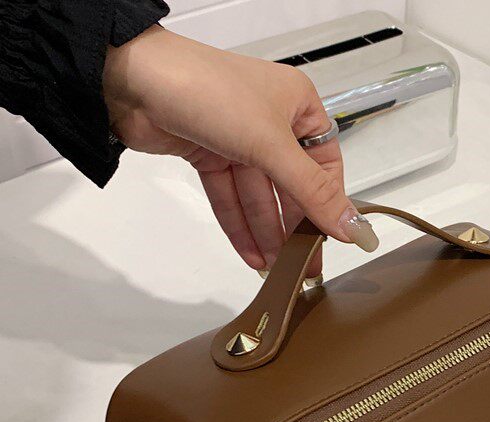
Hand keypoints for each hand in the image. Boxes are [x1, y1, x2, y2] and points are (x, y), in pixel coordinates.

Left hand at [102, 25, 377, 274]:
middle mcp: (271, 122)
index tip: (335, 240)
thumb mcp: (273, 145)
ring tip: (276, 271)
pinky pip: (231, 198)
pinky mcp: (209, 154)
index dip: (328, 205)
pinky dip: (239, 226)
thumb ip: (313, 193)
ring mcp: (238, 139)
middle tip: (305, 267)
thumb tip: (355, 228)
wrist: (133, 80)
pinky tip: (252, 255)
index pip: (324, 166)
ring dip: (266, 233)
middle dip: (293, 228)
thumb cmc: (209, 90)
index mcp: (297, 106)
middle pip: (290, 187)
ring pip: (258, 197)